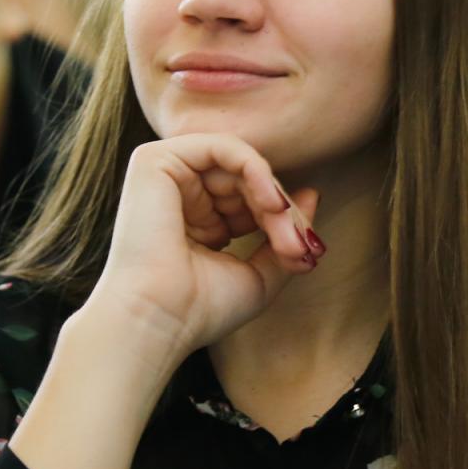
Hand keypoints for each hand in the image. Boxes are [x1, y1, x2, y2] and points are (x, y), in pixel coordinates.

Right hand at [83, 133, 322, 362]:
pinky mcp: (155, 160)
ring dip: (273, 198)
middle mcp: (177, 193)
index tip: (303, 255)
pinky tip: (271, 202)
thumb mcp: (258, 275)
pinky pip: (222, 147)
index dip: (281, 221)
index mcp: (194, 218)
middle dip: (282, 213)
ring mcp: (164, 173)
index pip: (249, 199)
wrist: (157, 321)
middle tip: (300, 247)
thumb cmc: (200, 310)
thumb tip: (312, 194)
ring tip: (285, 234)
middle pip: (247, 181)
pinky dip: (255, 169)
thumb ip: (285, 234)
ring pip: (240, 165)